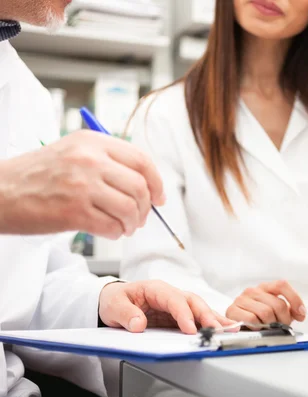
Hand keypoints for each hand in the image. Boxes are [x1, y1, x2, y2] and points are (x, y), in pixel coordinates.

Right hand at [0, 130, 164, 237]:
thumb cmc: (37, 175)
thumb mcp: (72, 152)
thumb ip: (107, 161)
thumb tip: (145, 183)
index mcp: (92, 142)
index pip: (141, 160)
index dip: (157, 182)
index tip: (160, 197)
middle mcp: (89, 160)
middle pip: (140, 186)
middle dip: (147, 207)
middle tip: (142, 217)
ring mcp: (82, 186)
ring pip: (130, 208)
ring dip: (134, 223)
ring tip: (126, 227)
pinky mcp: (73, 212)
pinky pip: (111, 226)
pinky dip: (116, 233)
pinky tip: (110, 232)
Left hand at [99, 280, 237, 333]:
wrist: (113, 300)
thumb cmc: (115, 299)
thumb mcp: (114, 305)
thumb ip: (126, 314)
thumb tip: (139, 324)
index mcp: (156, 288)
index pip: (175, 299)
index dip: (184, 314)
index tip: (189, 329)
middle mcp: (170, 294)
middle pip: (192, 302)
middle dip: (206, 315)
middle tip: (216, 328)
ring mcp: (176, 304)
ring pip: (199, 308)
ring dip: (214, 318)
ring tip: (229, 328)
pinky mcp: (178, 315)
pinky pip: (196, 318)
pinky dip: (210, 323)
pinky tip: (223, 328)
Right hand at [226, 280, 305, 328]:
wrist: (236, 322)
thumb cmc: (258, 316)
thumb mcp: (276, 310)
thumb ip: (290, 310)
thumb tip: (301, 313)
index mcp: (265, 287)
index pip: (282, 285)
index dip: (294, 299)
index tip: (300, 313)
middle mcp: (254, 291)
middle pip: (277, 304)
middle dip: (284, 319)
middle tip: (282, 326)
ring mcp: (242, 299)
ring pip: (265, 313)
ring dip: (271, 325)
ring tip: (268, 328)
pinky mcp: (233, 310)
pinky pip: (251, 319)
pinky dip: (257, 326)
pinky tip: (256, 327)